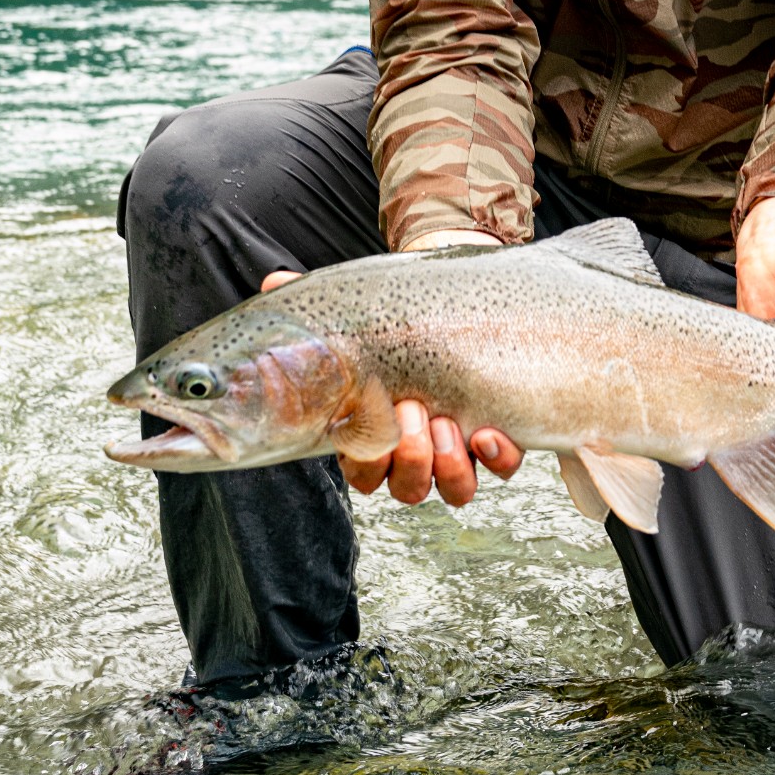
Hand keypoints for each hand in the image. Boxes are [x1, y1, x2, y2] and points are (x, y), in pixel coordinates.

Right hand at [257, 268, 522, 505]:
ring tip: (446, 422)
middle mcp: (416, 454)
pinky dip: (497, 457)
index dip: (367, 462)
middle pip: (408, 488)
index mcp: (376, 436)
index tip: (365, 423)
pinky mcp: (498, 437)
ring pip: (454, 489)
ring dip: (449, 465)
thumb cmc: (393, 322)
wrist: (450, 304)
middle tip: (411, 409)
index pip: (364, 474)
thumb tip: (272, 284)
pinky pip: (502, 467)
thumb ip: (312, 310)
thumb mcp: (351, 315)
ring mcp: (459, 449)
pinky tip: (487, 433)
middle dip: (410, 458)